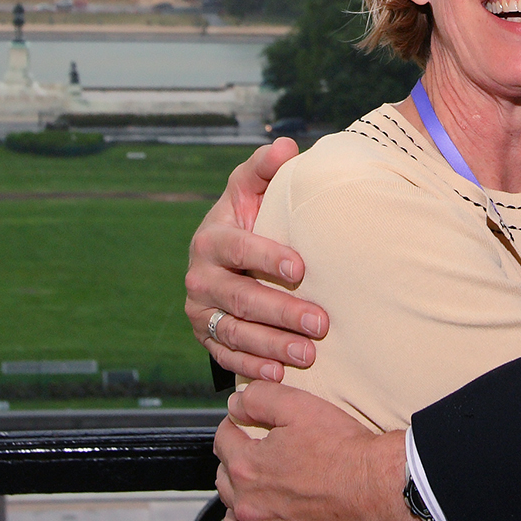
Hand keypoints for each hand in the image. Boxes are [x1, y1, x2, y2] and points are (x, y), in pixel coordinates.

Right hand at [184, 138, 329, 380]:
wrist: (225, 257)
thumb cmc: (249, 217)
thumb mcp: (252, 190)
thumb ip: (264, 169)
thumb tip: (285, 146)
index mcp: (211, 237)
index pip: (237, 248)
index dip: (266, 257)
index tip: (301, 269)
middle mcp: (199, 275)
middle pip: (239, 297)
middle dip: (281, 312)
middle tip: (321, 323)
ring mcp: (199, 309)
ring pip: (234, 332)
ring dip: (271, 346)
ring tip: (308, 355)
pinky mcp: (204, 336)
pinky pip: (226, 356)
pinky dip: (251, 367)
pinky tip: (279, 375)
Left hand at [213, 380, 427, 520]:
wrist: (386, 490)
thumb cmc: (347, 450)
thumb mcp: (300, 407)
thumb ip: (259, 399)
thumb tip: (234, 403)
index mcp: (248, 468)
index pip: (223, 443)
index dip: (234, 431)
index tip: (244, 430)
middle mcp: (250, 508)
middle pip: (224, 485)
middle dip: (235, 469)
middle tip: (257, 463)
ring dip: (236, 515)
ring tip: (252, 505)